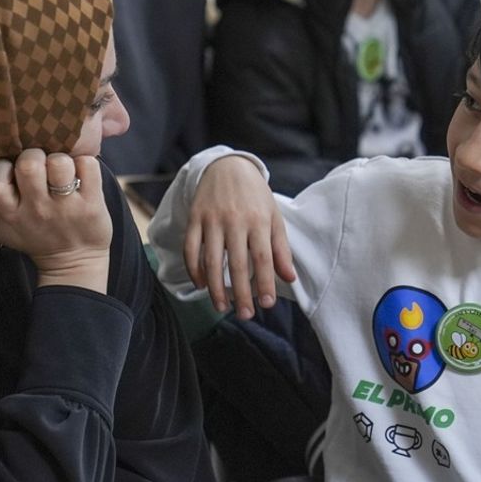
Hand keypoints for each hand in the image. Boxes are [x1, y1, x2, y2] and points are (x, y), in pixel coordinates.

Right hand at [0, 149, 111, 291]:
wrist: (73, 262)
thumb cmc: (35, 237)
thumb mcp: (0, 231)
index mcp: (12, 214)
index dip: (0, 168)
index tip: (11, 170)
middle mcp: (38, 209)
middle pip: (28, 164)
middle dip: (33, 156)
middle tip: (40, 164)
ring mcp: (67, 206)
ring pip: (60, 162)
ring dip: (61, 159)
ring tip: (62, 169)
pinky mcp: (92, 203)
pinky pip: (88, 165)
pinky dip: (85, 163)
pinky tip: (81, 173)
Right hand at [184, 155, 294, 319]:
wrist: (227, 166)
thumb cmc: (255, 196)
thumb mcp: (273, 217)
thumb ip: (281, 248)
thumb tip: (290, 278)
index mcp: (258, 220)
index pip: (262, 257)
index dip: (264, 283)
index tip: (267, 304)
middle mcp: (235, 220)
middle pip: (236, 263)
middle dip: (241, 293)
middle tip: (245, 315)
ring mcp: (212, 219)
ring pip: (211, 260)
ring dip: (215, 288)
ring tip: (222, 307)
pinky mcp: (195, 218)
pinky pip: (190, 248)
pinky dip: (194, 270)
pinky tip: (201, 286)